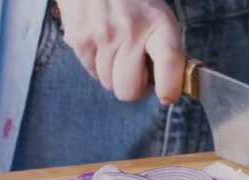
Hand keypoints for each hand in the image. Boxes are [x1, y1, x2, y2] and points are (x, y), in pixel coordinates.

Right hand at [57, 0, 184, 103]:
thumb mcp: (160, 16)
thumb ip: (166, 50)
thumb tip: (169, 85)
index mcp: (158, 24)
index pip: (169, 63)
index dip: (169, 89)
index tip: (167, 95)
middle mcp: (129, 31)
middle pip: (130, 90)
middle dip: (135, 88)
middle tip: (138, 72)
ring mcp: (102, 36)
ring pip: (109, 85)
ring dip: (115, 75)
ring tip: (119, 51)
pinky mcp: (79, 39)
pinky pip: (92, 72)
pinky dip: (99, 65)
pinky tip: (105, 45)